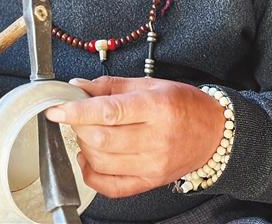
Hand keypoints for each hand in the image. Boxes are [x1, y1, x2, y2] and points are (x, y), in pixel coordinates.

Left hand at [45, 76, 224, 197]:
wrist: (215, 134)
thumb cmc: (183, 105)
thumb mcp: (150, 85)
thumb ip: (111, 86)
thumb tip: (78, 86)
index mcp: (156, 107)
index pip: (108, 111)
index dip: (77, 111)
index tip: (56, 108)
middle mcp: (155, 139)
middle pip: (101, 139)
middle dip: (78, 126)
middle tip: (76, 115)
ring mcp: (153, 164)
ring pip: (102, 162)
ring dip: (83, 146)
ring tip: (87, 132)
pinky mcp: (150, 182)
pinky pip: (110, 186)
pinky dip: (91, 173)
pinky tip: (89, 158)